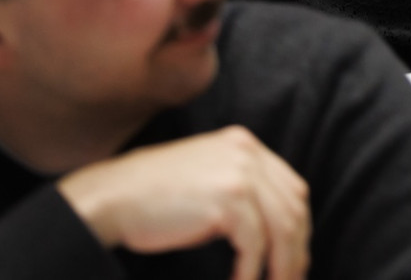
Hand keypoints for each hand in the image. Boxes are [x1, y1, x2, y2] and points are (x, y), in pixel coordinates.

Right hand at [58, 126, 309, 276]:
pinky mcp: (227, 199)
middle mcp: (247, 152)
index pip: (292, 188)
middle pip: (294, 208)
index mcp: (245, 144)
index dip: (299, 228)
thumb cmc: (152, 198)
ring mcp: (239, 173)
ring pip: (282, 228)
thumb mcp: (207, 181)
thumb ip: (241, 194)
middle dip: (297, 251)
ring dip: (282, 267)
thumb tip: (273, 237)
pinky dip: (252, 272)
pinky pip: (255, 244)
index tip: (296, 259)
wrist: (111, 196)